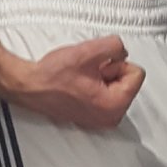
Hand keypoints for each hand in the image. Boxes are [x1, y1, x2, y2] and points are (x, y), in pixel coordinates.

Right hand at [13, 35, 144, 129]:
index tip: (96, 68)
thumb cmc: (54, 74)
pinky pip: (105, 92)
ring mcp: (101, 120)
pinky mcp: (93, 116)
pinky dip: (94, 84)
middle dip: (109, 70)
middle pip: (127, 79)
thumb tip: (122, 52)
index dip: (116, 63)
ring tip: (80, 77)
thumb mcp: (89, 51)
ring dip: (101, 75)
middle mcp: (111, 118)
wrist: (30, 86)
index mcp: (115, 106)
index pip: (137, 73)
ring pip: (116, 84)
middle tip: (86, 72)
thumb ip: (116, 46)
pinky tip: (78, 83)